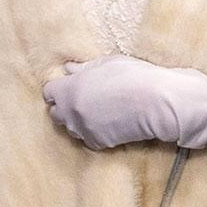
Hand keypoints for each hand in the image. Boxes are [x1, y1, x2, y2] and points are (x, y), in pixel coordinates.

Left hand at [42, 54, 206, 150]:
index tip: (71, 87)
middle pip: (56, 113)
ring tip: (98, 112)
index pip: (49, 93)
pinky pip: (88, 139)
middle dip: (66, 107)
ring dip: (79, 121)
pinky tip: (108, 124)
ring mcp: (83, 130)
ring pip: (71, 128)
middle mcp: (70, 112)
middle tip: (84, 100)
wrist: (158, 103)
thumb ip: (83, 68)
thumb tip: (68, 69)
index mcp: (68, 90)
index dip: (59, 89)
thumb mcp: (106, 63)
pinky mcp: (98, 143)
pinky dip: (94, 133)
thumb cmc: (134, 76)